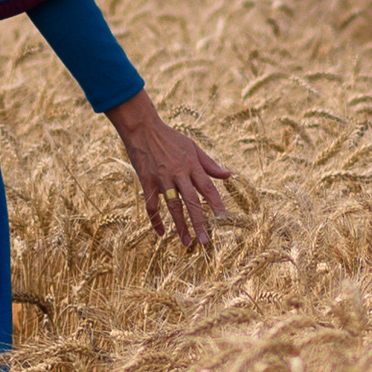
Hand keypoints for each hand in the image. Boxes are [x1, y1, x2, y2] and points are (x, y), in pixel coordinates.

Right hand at [106, 91, 232, 247]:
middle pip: (191, 202)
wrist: (142, 129)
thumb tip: (228, 176)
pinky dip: (155, 221)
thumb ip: (210, 164)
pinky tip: (161, 233)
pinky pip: (151, 206)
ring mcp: (161, 179)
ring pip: (173, 207)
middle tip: (206, 241)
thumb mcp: (193, 147)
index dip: (216, 204)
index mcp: (192, 165)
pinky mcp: (146, 182)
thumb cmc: (170, 138)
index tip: (224, 219)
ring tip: (187, 243)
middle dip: (199, 222)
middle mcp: (178, 173)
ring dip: (180, 226)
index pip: (208, 188)